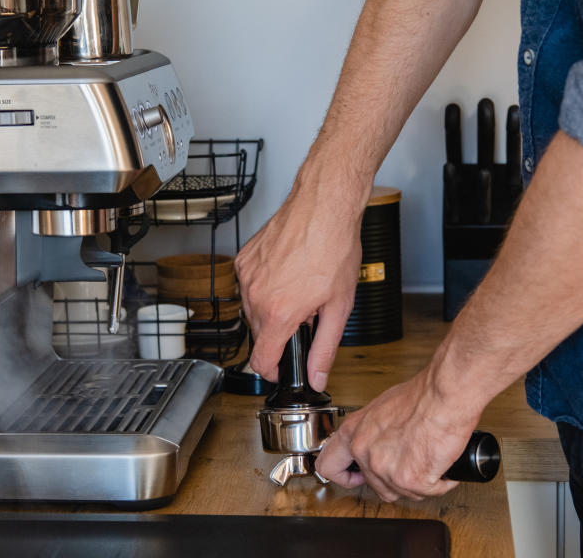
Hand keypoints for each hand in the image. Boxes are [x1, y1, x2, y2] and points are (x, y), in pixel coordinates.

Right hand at [235, 179, 363, 390]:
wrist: (323, 207)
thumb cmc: (334, 248)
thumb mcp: (338, 307)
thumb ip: (324, 348)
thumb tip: (316, 375)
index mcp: (278, 313)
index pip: (260, 361)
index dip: (273, 371)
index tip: (282, 368)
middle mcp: (255, 296)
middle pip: (259, 334)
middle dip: (280, 332)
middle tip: (306, 314)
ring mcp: (246, 276)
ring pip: (253, 309)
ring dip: (272, 308)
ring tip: (298, 289)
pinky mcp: (244, 259)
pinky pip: (249, 285)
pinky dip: (265, 286)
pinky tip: (287, 272)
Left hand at [314, 368, 481, 501]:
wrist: (444, 395)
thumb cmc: (421, 396)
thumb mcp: (381, 409)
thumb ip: (371, 431)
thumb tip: (377, 442)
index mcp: (353, 432)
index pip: (328, 466)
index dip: (343, 476)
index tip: (356, 476)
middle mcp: (364, 451)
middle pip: (374, 486)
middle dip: (393, 479)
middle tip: (408, 463)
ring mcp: (384, 468)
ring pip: (401, 493)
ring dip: (417, 482)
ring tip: (426, 458)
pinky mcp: (409, 480)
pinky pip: (427, 492)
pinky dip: (438, 483)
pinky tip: (440, 464)